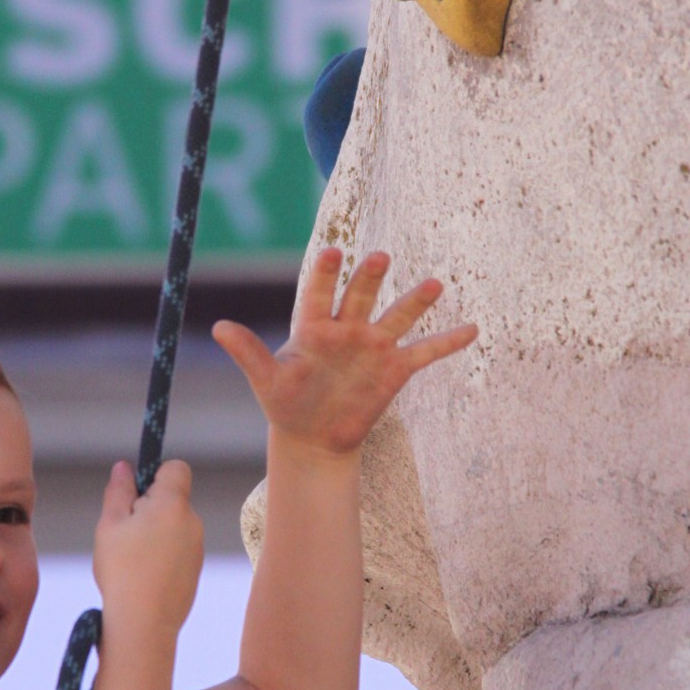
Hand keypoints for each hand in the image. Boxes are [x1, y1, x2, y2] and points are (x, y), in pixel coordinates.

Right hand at [92, 460, 203, 637]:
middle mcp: (193, 522)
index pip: (177, 468)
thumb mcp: (110, 525)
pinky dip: (162, 556)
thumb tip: (124, 467)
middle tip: (124, 534)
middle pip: (172, 500)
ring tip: (131, 561)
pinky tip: (143, 577)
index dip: (154, 475)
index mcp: (173, 505)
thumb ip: (119, 491)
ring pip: (174, 527)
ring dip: (155, 534)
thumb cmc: (122, 572)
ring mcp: (198, 548)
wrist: (144, 625)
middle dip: (149, 508)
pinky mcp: (196, 570)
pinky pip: (178, 551)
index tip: (134, 496)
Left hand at [213, 248, 477, 457]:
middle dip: (369, 278)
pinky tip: (472, 330)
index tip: (334, 253)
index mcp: (313, 327)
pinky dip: (448, 342)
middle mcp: (347, 329)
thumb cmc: (286, 404)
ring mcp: (374, 346)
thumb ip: (248, 353)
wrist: (313, 436)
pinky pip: (425, 352)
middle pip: (361, 297)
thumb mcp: (265, 380)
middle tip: (380, 258)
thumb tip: (217, 328)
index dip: (327, 275)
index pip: (319, 293)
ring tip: (435, 285)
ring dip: (415, 302)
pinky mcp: (395, 369)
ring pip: (398, 317)